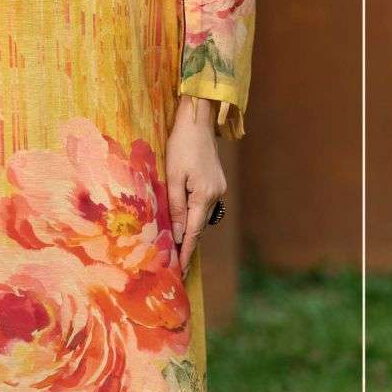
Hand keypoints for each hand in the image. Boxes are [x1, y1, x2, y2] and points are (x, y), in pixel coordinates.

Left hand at [167, 95, 224, 272]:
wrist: (198, 120)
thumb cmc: (181, 145)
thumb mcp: (173, 176)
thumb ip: (175, 206)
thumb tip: (177, 234)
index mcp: (204, 195)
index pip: (194, 232)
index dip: (186, 252)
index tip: (180, 271)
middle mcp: (216, 194)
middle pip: (199, 226)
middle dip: (188, 245)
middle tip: (176, 266)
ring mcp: (218, 188)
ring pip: (202, 216)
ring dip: (190, 230)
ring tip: (177, 247)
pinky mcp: (216, 182)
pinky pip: (203, 205)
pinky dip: (194, 215)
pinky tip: (184, 221)